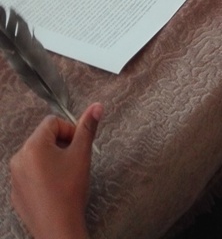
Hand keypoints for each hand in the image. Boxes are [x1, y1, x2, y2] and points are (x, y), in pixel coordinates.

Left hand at [10, 103, 102, 238]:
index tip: (78, 147)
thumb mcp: (82, 154)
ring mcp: (14, 177)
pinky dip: (42, 175)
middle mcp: (19, 157)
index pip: (53, 122)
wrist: (59, 229)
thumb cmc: (70, 189)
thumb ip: (88, 127)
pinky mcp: (15, 193)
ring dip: (51, 159)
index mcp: (34, 145)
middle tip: (73, 161)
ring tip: (64, 176)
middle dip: (60, 144)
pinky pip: (29, 174)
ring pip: (36, 156)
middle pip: (43, 138)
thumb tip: (97, 105)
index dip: (69, 130)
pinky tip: (54, 189)